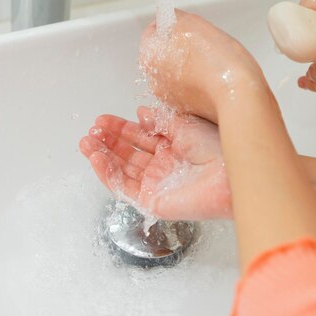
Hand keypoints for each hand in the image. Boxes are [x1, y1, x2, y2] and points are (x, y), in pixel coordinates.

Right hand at [78, 106, 230, 219]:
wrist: (228, 175)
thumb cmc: (218, 150)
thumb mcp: (185, 125)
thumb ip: (160, 121)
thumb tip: (141, 114)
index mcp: (173, 148)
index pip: (140, 138)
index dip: (120, 129)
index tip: (103, 120)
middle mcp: (163, 166)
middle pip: (127, 154)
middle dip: (107, 142)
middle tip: (92, 131)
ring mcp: (157, 184)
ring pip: (122, 170)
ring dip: (102, 157)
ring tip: (87, 143)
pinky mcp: (152, 201)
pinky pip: (124, 188)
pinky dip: (108, 173)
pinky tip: (97, 159)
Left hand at [140, 10, 265, 122]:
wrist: (237, 96)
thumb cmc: (218, 62)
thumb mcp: (193, 23)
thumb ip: (173, 17)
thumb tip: (169, 18)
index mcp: (149, 56)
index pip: (153, 31)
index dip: (172, 25)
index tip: (187, 26)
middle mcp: (153, 80)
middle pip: (164, 54)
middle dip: (181, 47)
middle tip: (204, 45)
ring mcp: (169, 98)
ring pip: (177, 72)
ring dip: (190, 65)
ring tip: (212, 64)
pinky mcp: (187, 110)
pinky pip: (189, 89)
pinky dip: (199, 83)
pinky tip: (214, 79)